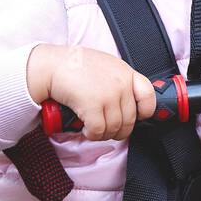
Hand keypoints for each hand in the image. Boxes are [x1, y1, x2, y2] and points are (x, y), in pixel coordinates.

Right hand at [28, 44, 156, 140]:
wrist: (52, 65)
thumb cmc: (75, 65)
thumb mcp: (106, 65)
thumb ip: (119, 80)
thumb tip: (125, 103)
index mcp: (126, 73)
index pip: (149, 97)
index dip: (144, 112)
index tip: (136, 118)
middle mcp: (121, 85)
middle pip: (130, 120)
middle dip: (119, 131)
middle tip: (108, 131)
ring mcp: (108, 96)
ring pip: (114, 128)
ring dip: (103, 134)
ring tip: (94, 130)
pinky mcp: (93, 106)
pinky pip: (98, 130)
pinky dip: (92, 134)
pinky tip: (86, 129)